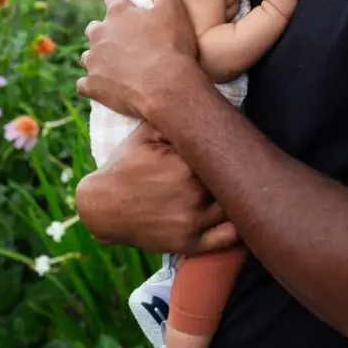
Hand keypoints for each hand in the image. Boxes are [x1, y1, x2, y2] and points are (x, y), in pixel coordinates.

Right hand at [75, 123, 238, 254]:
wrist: (101, 206)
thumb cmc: (125, 165)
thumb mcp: (146, 133)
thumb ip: (174, 120)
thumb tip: (203, 104)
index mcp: (186, 164)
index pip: (224, 153)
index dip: (232, 148)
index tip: (239, 143)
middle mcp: (193, 194)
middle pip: (233, 180)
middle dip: (238, 172)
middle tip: (245, 164)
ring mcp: (192, 221)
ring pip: (234, 208)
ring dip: (239, 197)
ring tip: (245, 186)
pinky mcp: (189, 243)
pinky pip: (227, 239)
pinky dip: (240, 229)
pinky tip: (243, 215)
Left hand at [77, 0, 197, 117]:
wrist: (168, 87)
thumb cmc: (173, 45)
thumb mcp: (173, 7)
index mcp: (118, 13)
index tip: (126, 4)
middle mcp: (99, 34)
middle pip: (94, 27)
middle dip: (104, 31)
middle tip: (123, 41)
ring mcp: (93, 61)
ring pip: (87, 56)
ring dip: (98, 58)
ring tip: (115, 66)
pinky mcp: (92, 85)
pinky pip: (83, 84)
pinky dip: (92, 84)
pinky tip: (104, 87)